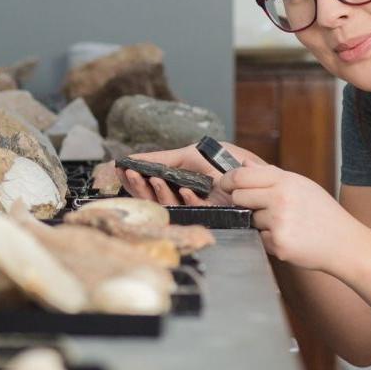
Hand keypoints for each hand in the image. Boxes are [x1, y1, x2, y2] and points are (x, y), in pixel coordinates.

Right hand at [117, 142, 264, 205]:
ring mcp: (193, 207)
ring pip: (168, 205)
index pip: (146, 186)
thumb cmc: (222, 161)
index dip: (133, 180)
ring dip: (159, 192)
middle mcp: (179, 198)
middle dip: (140, 186)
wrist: (250, 173)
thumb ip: (160, 158)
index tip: (120, 169)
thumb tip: (129, 160)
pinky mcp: (209, 214)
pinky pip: (193, 209)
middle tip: (130, 173)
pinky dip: (188, 199)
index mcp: (172, 184)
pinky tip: (184, 189)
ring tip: (154, 178)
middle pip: (151, 197)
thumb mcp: (188, 155)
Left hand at [220, 164, 362, 272]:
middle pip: (239, 196)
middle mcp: (280, 199)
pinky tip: (290, 237)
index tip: (225, 184)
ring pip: (250, 219)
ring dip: (261, 223)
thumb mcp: (302, 185)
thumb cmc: (324, 214)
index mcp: (286, 181)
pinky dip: (270, 239)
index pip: (241, 176)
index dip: (228, 180)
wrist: (344, 243)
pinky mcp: (278, 244)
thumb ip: (271, 174)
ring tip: (287, 224)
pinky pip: (260, 238)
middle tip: (262, 207)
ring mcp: (278, 222)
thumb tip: (244, 164)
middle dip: (244, 202)